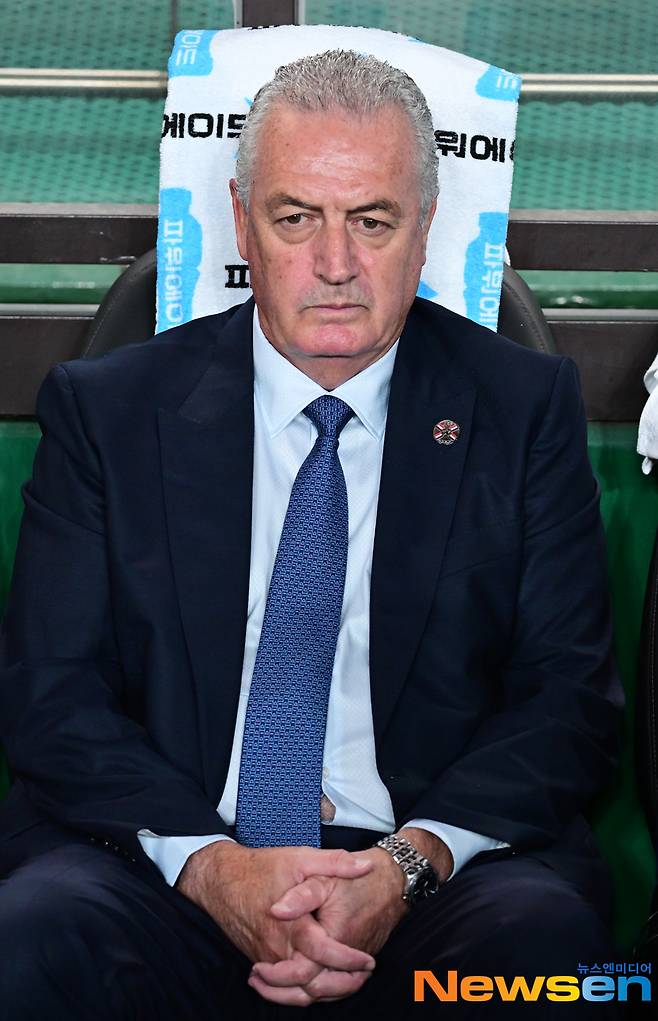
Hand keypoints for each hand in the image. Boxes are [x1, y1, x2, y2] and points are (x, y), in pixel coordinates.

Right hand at [176, 841, 375, 987]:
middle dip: (342, 985)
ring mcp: (267, 958)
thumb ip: (335, 863)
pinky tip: (321, 983)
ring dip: (325, 993)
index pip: (324, 953)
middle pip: (312, 983)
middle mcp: (278, 947)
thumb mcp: (300, 858)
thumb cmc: (261, 868)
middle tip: (363, 977)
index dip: (349, 961)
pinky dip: (303, 991)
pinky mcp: (260, 961)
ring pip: (297, 991)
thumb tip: (366, 866)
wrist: (220, 880)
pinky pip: (283, 987)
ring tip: (348, 984)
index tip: (368, 961)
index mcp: (292, 924)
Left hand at [249, 829, 452, 1006]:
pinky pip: (336, 987)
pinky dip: (316, 989)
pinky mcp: (359, 964)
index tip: (256, 969)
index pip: (302, 972)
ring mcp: (356, 964)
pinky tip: (297, 981)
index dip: (276, 976)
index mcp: (335, 938)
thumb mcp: (323, 875)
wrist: (394, 880)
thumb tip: (275, 910)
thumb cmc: (358, 877)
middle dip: (281, 993)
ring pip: (325, 993)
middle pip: (312, 992)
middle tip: (256, 980)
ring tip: (268, 985)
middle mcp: (348, 958)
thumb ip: (300, 895)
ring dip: (296, 994)